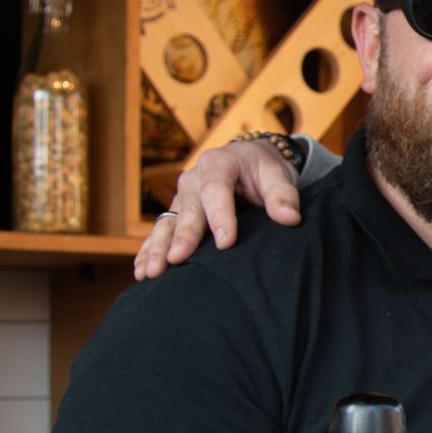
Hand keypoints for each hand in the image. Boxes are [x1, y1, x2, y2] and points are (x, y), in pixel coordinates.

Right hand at [133, 136, 303, 280]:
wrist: (249, 160)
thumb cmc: (264, 170)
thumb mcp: (278, 175)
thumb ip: (283, 195)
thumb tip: (290, 218)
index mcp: (218, 164)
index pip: (216, 190)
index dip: (220, 216)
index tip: (226, 242)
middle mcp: (193, 179)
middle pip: (187, 210)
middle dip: (181, 237)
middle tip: (176, 260)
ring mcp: (182, 197)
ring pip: (167, 223)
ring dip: (157, 248)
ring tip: (152, 273)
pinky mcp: (177, 212)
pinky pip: (160, 232)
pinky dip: (149, 251)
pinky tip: (141, 271)